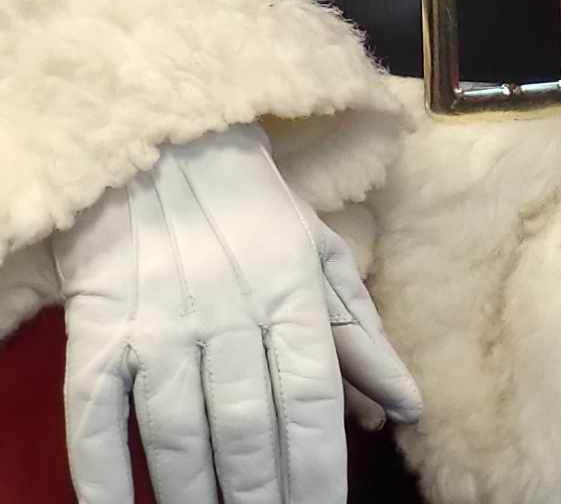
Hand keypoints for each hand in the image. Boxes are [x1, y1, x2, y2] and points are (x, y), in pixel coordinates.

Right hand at [52, 122, 421, 503]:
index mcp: (290, 291)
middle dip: (262, 497)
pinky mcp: (99, 336)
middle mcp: (226, 312)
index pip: (309, 398)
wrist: (162, 148)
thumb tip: (407, 407)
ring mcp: (158, 326)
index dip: (318, 471)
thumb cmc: (253, 210)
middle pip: (246, 429)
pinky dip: (105, 479)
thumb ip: (363, 336)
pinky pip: (96, 421)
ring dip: (197, 498)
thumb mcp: (322, 255)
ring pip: (178, 436)